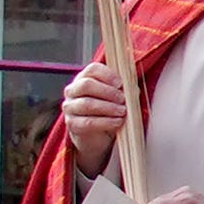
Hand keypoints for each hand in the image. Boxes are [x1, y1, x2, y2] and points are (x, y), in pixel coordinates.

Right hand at [58, 58, 128, 174]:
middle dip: (108, 92)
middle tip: (122, 99)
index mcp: (84, 78)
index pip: (92, 69)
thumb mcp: (118, 97)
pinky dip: (106, 122)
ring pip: (87, 104)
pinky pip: (88, 122)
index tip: (120, 84)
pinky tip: (117, 122)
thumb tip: (133, 88)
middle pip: (87, 84)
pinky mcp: (72, 124)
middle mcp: (73, 91)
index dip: (108, 75)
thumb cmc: (109, 110)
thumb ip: (124, 89)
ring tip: (123, 111)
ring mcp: (70, 107)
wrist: (99, 134)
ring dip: (108, 107)